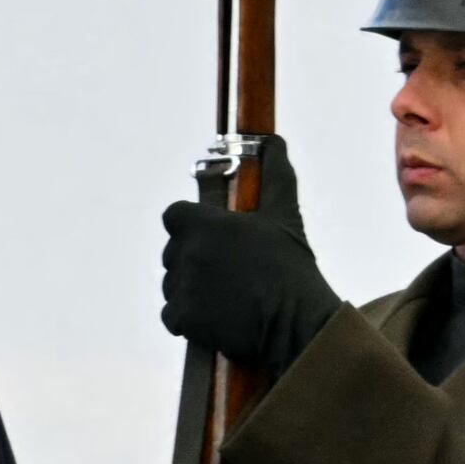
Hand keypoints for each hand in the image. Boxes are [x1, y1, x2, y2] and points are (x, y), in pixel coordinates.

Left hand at [160, 137, 342, 377]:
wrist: (294, 322)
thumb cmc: (290, 265)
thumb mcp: (284, 214)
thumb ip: (273, 175)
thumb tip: (272, 141)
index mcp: (205, 224)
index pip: (173, 215)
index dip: (189, 222)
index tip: (209, 231)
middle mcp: (186, 253)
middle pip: (173, 249)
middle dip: (194, 255)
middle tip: (228, 266)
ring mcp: (180, 287)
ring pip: (172, 281)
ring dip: (191, 285)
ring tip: (227, 291)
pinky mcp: (179, 318)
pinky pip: (170, 312)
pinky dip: (187, 314)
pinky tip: (215, 312)